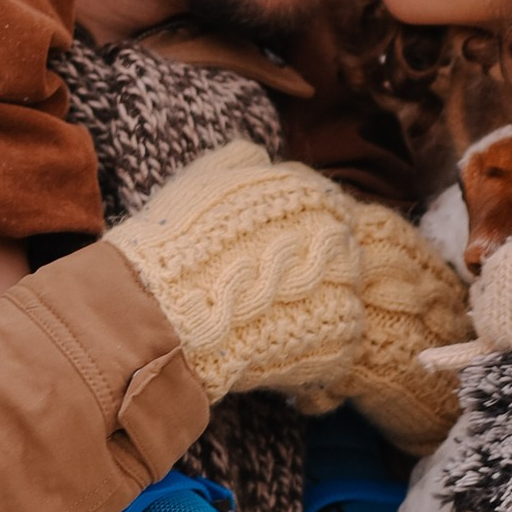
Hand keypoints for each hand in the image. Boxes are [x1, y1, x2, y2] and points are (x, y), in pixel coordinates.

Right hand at [107, 142, 469, 420]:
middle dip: (308, 278)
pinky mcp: (341, 339)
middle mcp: (339, 237)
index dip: (296, 239)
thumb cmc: (178, 243)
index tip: (274, 258)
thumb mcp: (206, 178)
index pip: (324, 212)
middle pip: (337, 257)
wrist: (166, 311)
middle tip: (269, 296)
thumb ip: (244, 163)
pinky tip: (272, 351)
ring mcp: (344, 288)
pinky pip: (336, 344)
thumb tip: (260, 159)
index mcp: (311, 194)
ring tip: (265, 325)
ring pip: (339, 301)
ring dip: (311, 315)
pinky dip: (310, 352)